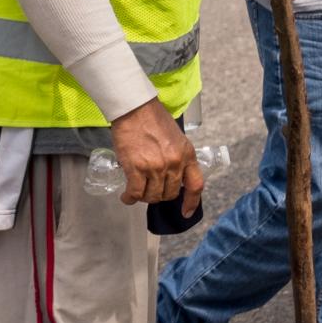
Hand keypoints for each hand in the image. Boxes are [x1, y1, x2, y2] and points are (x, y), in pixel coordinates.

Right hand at [109, 97, 204, 213]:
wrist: (136, 109)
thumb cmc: (154, 120)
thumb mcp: (177, 139)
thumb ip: (178, 157)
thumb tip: (173, 176)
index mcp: (187, 155)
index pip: (195, 185)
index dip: (191, 202)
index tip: (186, 212)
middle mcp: (174, 163)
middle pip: (170, 194)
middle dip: (159, 195)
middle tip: (150, 189)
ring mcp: (156, 167)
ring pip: (152, 196)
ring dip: (144, 197)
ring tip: (137, 190)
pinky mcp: (136, 168)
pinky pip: (135, 193)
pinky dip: (129, 198)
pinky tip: (126, 196)